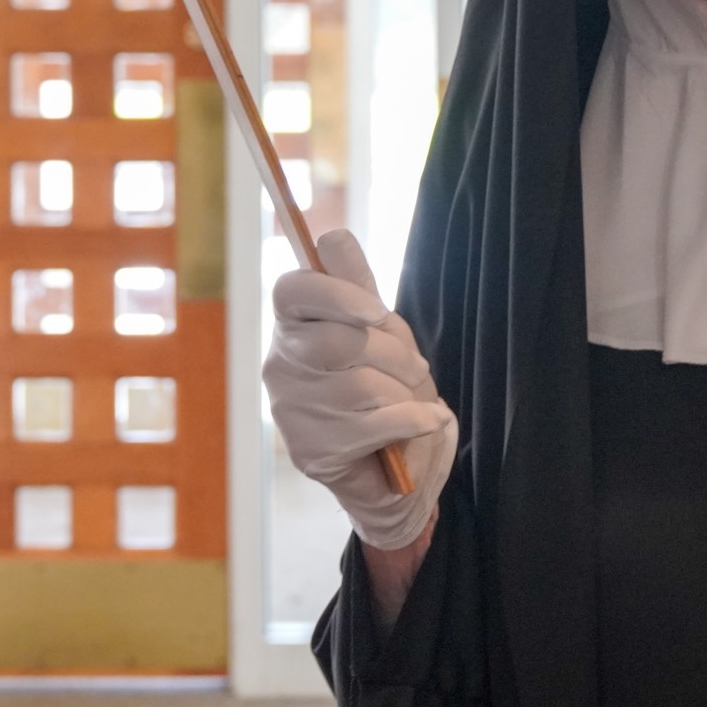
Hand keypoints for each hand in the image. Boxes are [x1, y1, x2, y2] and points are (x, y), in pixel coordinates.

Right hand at [263, 229, 456, 549]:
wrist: (397, 470)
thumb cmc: (384, 385)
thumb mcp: (378, 329)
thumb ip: (356, 285)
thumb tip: (332, 236)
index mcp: (293, 325)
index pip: (292, 291)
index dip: (337, 294)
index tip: (377, 312)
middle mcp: (280, 366)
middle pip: (339, 340)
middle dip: (394, 353)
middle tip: (414, 368)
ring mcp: (290, 412)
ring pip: (360, 384)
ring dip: (406, 392)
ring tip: (412, 400)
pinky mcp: (312, 453)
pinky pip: (376, 423)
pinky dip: (415, 420)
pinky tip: (426, 422)